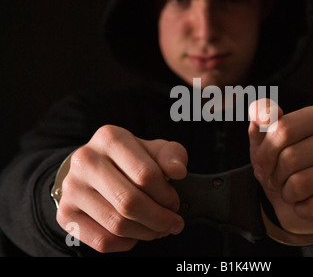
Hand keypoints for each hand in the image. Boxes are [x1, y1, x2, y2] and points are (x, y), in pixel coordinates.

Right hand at [56, 125, 187, 252]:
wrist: (90, 170)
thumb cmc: (129, 160)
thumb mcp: (152, 150)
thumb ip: (171, 155)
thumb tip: (178, 170)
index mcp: (110, 138)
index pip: (146, 175)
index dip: (167, 195)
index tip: (175, 203)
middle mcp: (86, 160)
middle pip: (130, 202)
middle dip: (160, 218)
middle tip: (173, 223)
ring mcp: (72, 188)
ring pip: (117, 224)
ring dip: (147, 233)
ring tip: (159, 229)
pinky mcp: (65, 214)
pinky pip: (102, 240)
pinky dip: (126, 243)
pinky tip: (136, 235)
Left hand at [248, 99, 312, 235]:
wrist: (292, 200)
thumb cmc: (278, 161)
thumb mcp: (262, 136)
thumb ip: (259, 114)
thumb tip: (266, 115)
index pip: (283, 130)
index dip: (265, 153)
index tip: (266, 161)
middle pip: (290, 158)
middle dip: (275, 175)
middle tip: (279, 178)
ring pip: (300, 184)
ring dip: (286, 193)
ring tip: (292, 190)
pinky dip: (301, 209)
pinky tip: (307, 203)